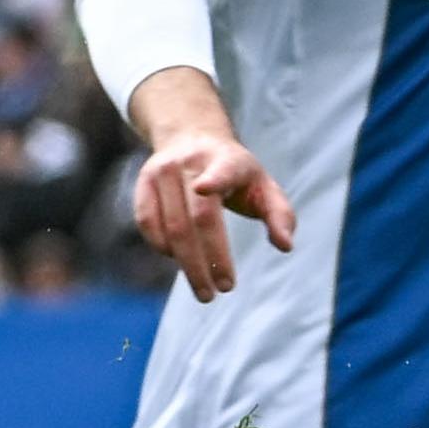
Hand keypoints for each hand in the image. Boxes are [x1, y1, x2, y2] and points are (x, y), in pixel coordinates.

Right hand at [132, 127, 297, 302]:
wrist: (190, 137)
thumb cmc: (235, 172)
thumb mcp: (263, 185)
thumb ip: (279, 215)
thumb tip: (285, 246)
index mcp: (227, 159)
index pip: (222, 170)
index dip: (214, 178)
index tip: (204, 187)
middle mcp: (191, 162)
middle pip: (197, 218)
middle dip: (208, 259)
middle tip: (220, 290)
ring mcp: (163, 171)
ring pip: (172, 227)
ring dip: (186, 263)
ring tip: (203, 289)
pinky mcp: (144, 182)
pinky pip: (148, 223)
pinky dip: (162, 246)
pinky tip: (178, 261)